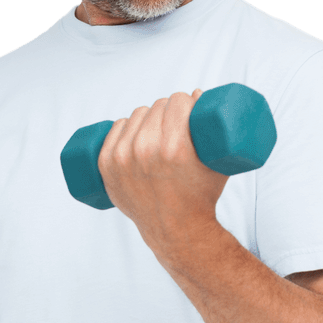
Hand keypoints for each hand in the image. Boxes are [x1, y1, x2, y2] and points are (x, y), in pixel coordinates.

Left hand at [98, 89, 229, 257]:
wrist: (174, 229)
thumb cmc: (201, 196)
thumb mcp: (216, 164)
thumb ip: (213, 128)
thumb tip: (199, 93)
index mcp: (174, 148)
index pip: (178, 101)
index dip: (187, 101)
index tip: (191, 108)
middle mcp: (145, 151)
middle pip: (158, 106)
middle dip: (170, 109)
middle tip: (178, 121)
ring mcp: (123, 158)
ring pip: (137, 115)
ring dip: (149, 116)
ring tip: (158, 127)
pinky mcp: (107, 165)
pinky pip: (116, 128)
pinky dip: (126, 126)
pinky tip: (134, 129)